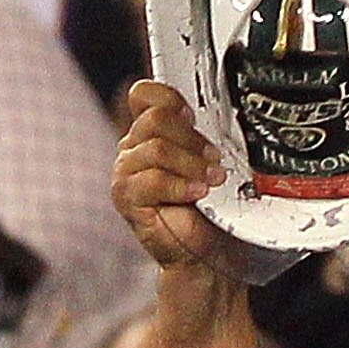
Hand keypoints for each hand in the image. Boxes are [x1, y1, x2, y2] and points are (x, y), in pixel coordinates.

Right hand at [112, 78, 238, 274]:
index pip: (145, 94)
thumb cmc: (209, 210)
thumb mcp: (211, 164)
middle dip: (192, 138)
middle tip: (214, 159)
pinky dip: (180, 186)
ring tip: (211, 181)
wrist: (205, 253)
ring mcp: (126, 171)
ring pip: (156, 148)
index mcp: (150, 133)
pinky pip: (152, 179)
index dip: (170, 98)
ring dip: (191, 164)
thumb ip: (204, 137)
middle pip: (155, 118)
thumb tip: (223, 115)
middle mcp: (133, 148)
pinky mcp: (125, 197)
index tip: (193, 116)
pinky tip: (197, 194)